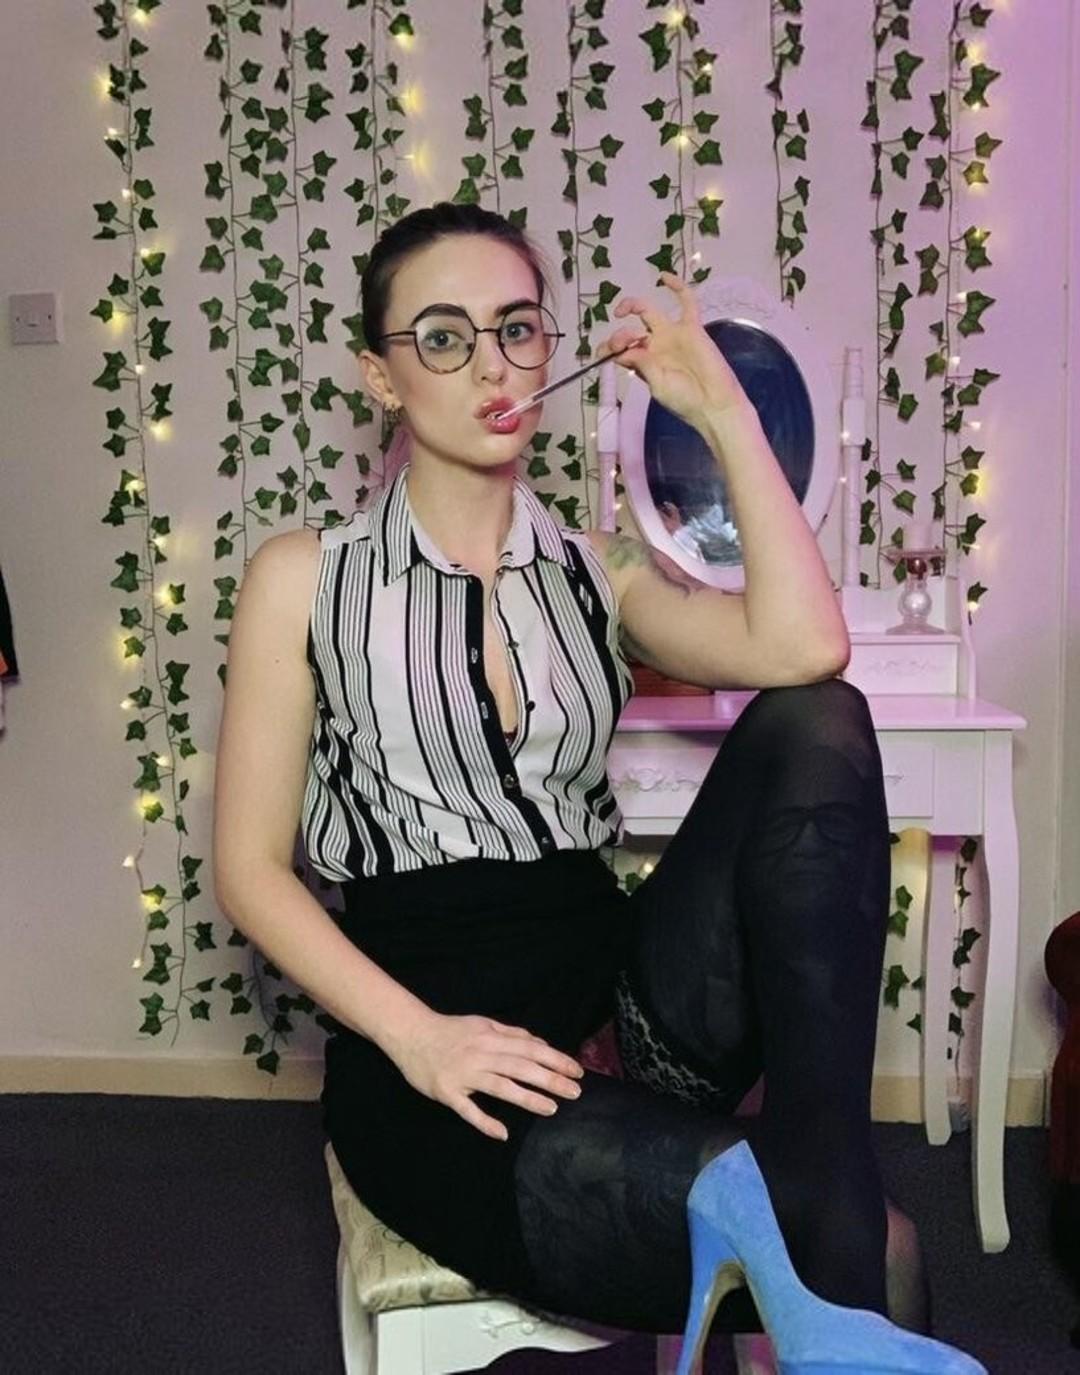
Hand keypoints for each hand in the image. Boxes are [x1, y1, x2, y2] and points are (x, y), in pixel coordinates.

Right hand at [391, 1010, 584, 1140]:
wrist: (410, 1033)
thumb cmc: (450, 1030)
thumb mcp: (483, 1023)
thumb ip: (511, 1034)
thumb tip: (540, 1044)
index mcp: (491, 1038)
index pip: (530, 1049)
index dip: (555, 1060)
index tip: (577, 1071)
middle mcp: (481, 1055)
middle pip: (521, 1067)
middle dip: (550, 1079)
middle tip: (575, 1092)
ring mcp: (464, 1075)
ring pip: (500, 1087)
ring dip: (527, 1098)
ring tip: (551, 1109)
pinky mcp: (447, 1092)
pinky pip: (467, 1110)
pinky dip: (484, 1122)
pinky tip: (502, 1133)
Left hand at [596, 271, 746, 430]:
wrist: (714, 405)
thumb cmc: (685, 401)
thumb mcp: (657, 386)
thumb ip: (642, 364)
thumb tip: (626, 349)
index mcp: (643, 364)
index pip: (620, 349)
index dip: (609, 348)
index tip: (605, 352)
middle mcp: (655, 347)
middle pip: (630, 330)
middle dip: (620, 334)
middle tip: (621, 342)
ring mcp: (672, 335)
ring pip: (648, 312)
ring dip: (632, 306)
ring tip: (623, 310)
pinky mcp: (692, 328)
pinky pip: (686, 302)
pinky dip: (677, 287)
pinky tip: (664, 277)